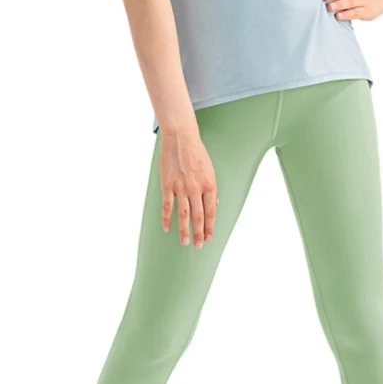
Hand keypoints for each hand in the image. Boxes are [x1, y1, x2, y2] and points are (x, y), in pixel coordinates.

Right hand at [158, 127, 219, 248]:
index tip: (209, 238)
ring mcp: (181, 187)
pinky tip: (167, 228)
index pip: (211, 211)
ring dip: (184, 230)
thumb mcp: (210, 170)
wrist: (181, 137)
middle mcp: (196, 188)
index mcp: (209, 184)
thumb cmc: (197, 153)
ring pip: (184, 214)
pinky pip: (167, 206)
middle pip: (198, 216)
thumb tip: (216, 205)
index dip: (210, 226)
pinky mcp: (167, 185)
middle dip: (199, 233)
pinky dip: (166, 219)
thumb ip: (212, 189)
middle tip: (198, 246)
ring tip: (185, 242)